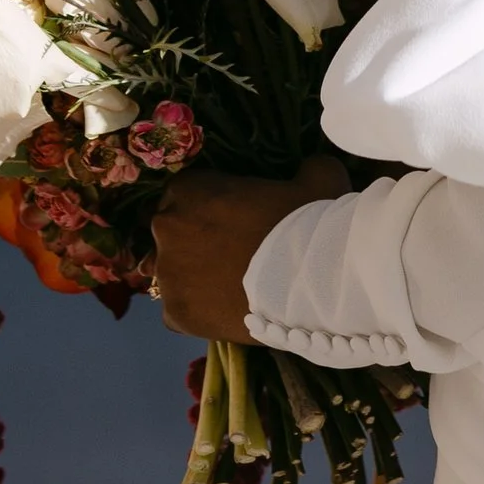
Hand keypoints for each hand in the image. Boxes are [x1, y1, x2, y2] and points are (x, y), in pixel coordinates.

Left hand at [153, 160, 347, 340]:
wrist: (310, 281)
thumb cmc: (307, 221)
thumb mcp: (317, 177)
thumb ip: (304, 169)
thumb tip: (308, 171)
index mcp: (189, 187)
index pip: (186, 193)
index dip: (210, 206)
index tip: (232, 218)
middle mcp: (166, 227)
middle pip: (173, 232)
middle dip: (195, 241)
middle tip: (231, 253)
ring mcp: (167, 273)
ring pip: (174, 273)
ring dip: (193, 277)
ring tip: (229, 286)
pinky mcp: (175, 313)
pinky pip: (178, 311)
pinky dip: (197, 312)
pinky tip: (225, 310)